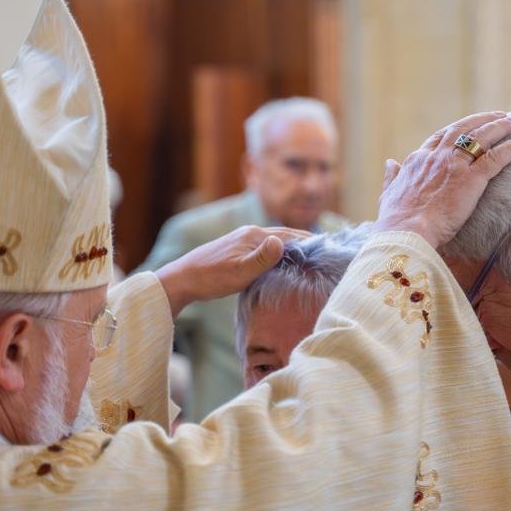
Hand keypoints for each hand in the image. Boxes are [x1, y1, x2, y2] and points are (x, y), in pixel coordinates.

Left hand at [155, 225, 310, 317]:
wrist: (183, 278)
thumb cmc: (212, 278)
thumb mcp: (240, 272)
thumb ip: (262, 258)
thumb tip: (281, 240)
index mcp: (254, 236)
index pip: (289, 236)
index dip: (309, 241)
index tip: (327, 246)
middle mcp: (250, 232)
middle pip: (284, 234)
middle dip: (304, 240)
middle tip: (324, 249)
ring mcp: (242, 238)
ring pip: (274, 239)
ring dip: (292, 245)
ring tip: (308, 253)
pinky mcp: (237, 247)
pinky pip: (264, 246)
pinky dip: (278, 250)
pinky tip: (281, 258)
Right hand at [375, 112, 510, 248]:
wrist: (406, 233)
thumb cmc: (395, 221)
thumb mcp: (388, 194)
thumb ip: (391, 176)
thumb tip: (389, 162)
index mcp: (417, 160)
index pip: (440, 137)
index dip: (457, 130)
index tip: (469, 126)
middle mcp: (436, 157)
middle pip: (462, 130)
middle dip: (481, 120)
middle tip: (498, 115)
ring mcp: (454, 166)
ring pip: (481, 138)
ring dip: (499, 127)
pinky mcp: (471, 180)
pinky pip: (495, 158)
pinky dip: (510, 148)